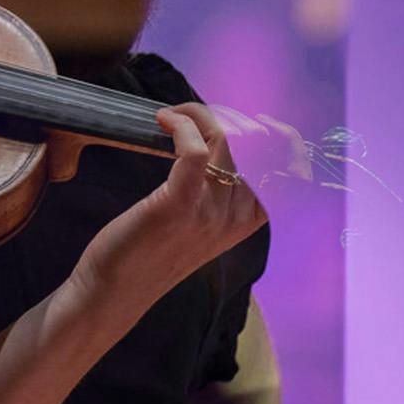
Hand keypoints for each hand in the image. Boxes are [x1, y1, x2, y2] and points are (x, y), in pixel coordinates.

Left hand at [74, 102, 269, 304]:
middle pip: (257, 146)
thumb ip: (214, 196)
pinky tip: (163, 120)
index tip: (251, 118)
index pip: (288, 171)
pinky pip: (193, 150)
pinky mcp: (178, 206)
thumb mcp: (195, 225)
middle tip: (193, 115)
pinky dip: (182, 124)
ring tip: (174, 115)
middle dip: (227, 117)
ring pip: (228, 141)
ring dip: (200, 115)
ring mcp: (210, 213)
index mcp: (246, 222)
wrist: (115, 289)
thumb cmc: (148, 251)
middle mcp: (236, 218)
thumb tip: (210, 149)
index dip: (279, 136)